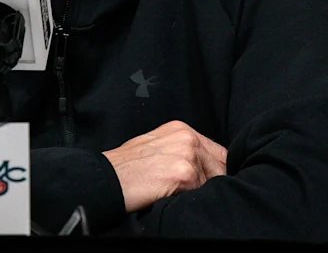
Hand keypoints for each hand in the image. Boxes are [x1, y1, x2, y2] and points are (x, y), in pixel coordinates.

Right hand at [102, 120, 227, 212]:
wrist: (107, 178)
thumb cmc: (126, 166)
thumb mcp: (156, 146)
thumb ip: (182, 150)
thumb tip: (204, 167)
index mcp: (181, 129)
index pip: (217, 152)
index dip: (216, 170)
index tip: (210, 181)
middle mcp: (187, 138)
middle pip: (220, 166)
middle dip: (211, 182)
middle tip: (190, 191)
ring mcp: (187, 156)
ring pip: (213, 182)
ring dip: (199, 191)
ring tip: (176, 192)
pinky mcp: (185, 175)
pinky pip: (200, 193)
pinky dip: (189, 199)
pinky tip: (172, 196)